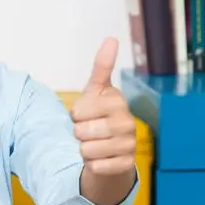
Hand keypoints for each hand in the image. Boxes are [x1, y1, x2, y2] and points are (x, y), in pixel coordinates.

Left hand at [70, 38, 135, 176]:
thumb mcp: (97, 91)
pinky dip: (92, 164)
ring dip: (84, 149)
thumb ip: (101, 67)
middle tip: (90, 131)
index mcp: (117, 101)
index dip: (75, 114)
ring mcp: (129, 144)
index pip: (77, 111)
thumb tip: (111, 38)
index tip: (87, 112)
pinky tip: (102, 158)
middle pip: (80, 131)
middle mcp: (127, 122)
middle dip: (78, 133)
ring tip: (96, 143)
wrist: (112, 150)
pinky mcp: (126, 165)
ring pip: (86, 150)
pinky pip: (94, 166)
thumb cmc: (100, 116)